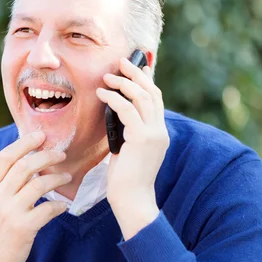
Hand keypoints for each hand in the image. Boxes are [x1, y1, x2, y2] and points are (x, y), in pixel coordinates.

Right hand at [0, 131, 70, 261]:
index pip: (6, 157)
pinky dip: (58, 205)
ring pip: (38, 184)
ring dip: (56, 178)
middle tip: (60, 154)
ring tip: (66, 177)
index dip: (24, 143)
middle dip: (45, 155)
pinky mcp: (24, 229)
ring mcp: (10, 213)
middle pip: (24, 166)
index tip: (41, 135)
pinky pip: (47, 209)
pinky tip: (63, 206)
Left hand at [96, 58, 168, 238]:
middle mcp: (160, 130)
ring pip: (142, 97)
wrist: (132, 200)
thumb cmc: (125, 179)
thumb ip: (127, 132)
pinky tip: (101, 94)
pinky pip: (127, 110)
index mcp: (159, 132)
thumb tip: (115, 113)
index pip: (155, 99)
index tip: (133, 68)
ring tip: (107, 76)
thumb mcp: (128, 150)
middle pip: (151, 92)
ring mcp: (154, 134)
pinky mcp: (142, 138)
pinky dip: (113, 98)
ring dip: (124, 83)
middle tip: (121, 61)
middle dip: (136, 73)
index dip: (145, 81)